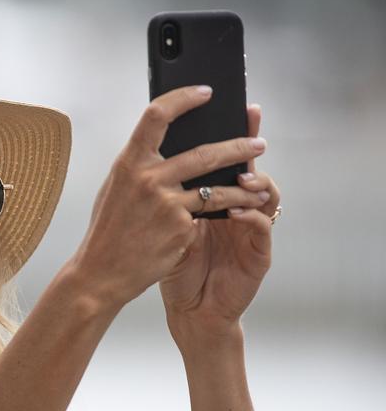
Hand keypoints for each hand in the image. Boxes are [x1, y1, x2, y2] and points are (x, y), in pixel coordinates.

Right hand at [70, 86, 269, 309]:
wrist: (102, 272)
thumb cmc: (108, 232)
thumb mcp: (115, 190)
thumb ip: (139, 168)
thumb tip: (164, 149)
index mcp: (129, 163)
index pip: (157, 116)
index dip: (184, 98)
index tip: (205, 93)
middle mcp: (148, 179)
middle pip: (204, 152)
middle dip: (238, 147)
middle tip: (257, 144)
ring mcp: (166, 203)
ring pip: (217, 188)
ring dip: (244, 186)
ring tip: (258, 187)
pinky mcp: (181, 227)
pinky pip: (206, 216)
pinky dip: (217, 217)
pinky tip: (230, 219)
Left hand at [159, 104, 280, 340]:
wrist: (188, 309)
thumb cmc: (173, 266)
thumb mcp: (164, 222)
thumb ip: (164, 192)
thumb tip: (145, 153)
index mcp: (213, 199)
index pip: (222, 159)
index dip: (225, 131)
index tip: (218, 100)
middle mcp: (237, 210)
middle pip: (248, 168)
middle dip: (246, 143)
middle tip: (246, 122)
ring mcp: (251, 230)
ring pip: (266, 195)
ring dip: (254, 181)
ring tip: (242, 175)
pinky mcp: (258, 255)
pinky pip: (262, 228)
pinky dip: (250, 216)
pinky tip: (236, 210)